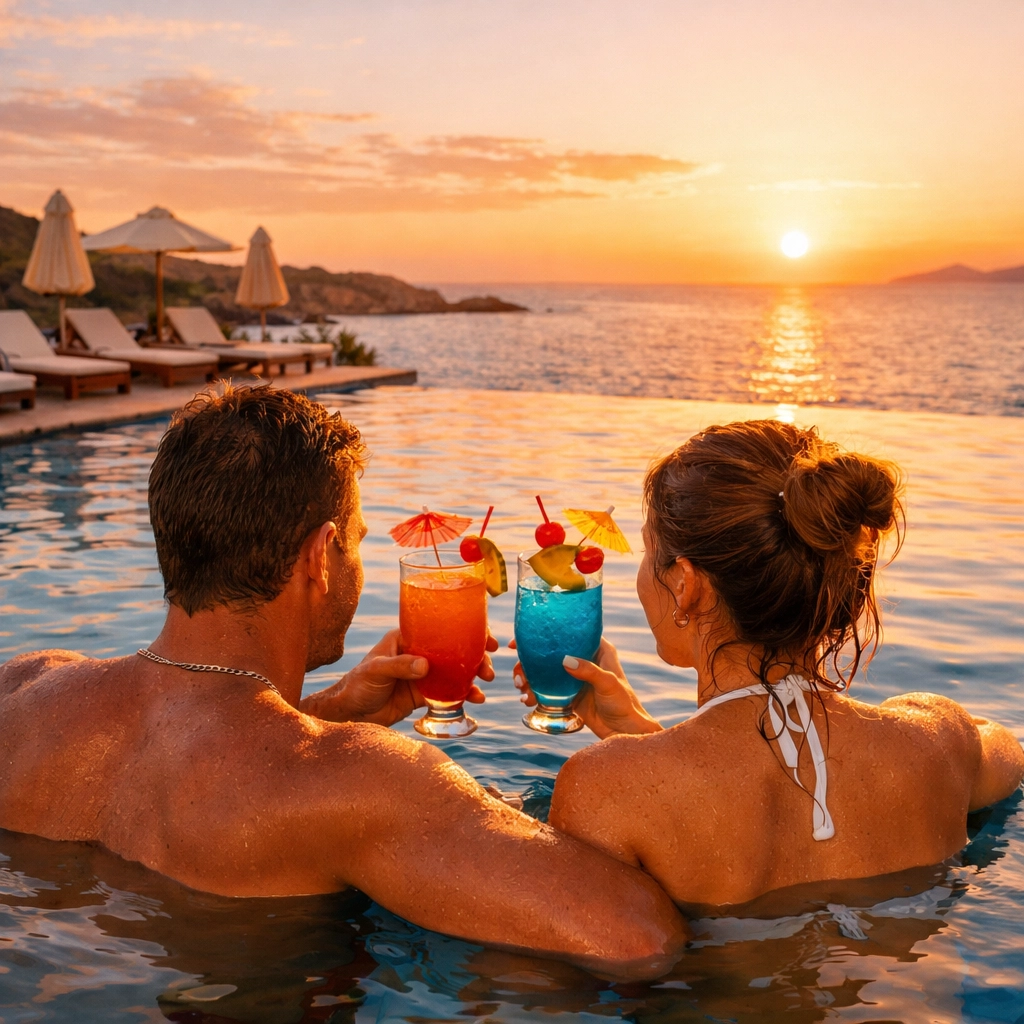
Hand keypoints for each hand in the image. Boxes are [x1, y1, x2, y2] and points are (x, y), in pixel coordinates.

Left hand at [302, 629, 497, 727]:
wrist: (349, 714)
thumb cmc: (357, 684)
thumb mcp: (376, 670)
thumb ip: (399, 666)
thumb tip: (426, 665)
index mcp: (408, 637)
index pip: (442, 627)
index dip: (466, 629)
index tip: (486, 637)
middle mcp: (420, 653)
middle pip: (455, 649)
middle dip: (476, 657)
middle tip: (488, 668)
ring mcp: (424, 674)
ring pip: (456, 671)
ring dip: (473, 677)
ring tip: (484, 686)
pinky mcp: (424, 694)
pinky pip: (449, 693)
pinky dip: (464, 695)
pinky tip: (474, 699)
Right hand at [511, 637, 660, 738]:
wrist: (624, 731)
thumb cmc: (624, 704)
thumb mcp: (609, 684)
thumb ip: (589, 671)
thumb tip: (566, 660)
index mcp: (596, 648)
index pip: (566, 634)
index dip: (543, 634)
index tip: (520, 641)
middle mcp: (582, 659)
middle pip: (548, 653)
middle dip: (528, 662)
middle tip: (518, 675)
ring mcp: (573, 677)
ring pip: (543, 671)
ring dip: (528, 678)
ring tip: (522, 689)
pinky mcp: (567, 694)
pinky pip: (546, 689)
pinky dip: (534, 692)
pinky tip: (527, 700)